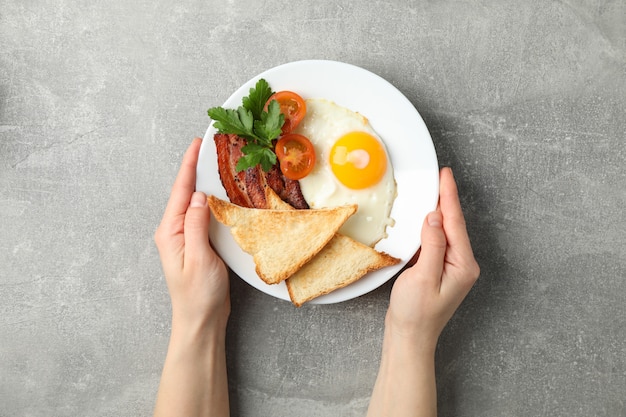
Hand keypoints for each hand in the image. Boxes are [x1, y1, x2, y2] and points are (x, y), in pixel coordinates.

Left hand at [154, 138, 229, 331]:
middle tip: (208, 147)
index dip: (189, 167)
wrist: (201, 320)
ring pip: (195, 203)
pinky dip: (212, 200)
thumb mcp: (199, 258)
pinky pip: (204, 215)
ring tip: (215, 163)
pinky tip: (221, 194)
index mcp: (170, 232)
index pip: (181, 192)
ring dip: (204, 182)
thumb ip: (197, 225)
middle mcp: (174, 231)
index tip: (196, 145)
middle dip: (195, 169)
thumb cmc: (198, 295)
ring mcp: (186, 237)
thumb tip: (200, 196)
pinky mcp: (198, 243)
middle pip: (185, 193)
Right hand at [387, 167, 479, 350]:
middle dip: (446, 200)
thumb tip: (433, 218)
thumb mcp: (423, 276)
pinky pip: (436, 241)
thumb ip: (432, 245)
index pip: (455, 224)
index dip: (449, 197)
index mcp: (463, 265)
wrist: (409, 337)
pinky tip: (424, 218)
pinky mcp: (439, 270)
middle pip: (453, 225)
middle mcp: (462, 265)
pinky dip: (430, 227)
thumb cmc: (416, 314)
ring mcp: (451, 268)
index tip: (445, 176)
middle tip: (441, 176)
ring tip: (434, 190)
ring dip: (438, 211)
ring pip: (444, 232)